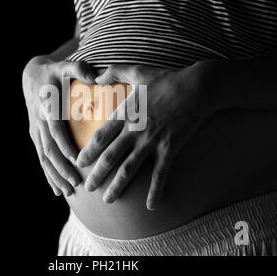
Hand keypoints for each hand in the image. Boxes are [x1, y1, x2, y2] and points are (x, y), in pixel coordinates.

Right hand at [22, 55, 96, 195]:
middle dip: (61, 168)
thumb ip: (79, 68)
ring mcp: (35, 130)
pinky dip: (48, 175)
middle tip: (77, 184)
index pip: (55, 130)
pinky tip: (57, 190)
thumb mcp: (65, 65)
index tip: (77, 160)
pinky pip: (40, 158)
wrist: (31, 76)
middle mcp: (39, 121)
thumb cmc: (55, 71)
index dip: (65, 146)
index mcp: (47, 106)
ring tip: (69, 192)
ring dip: (54, 176)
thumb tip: (95, 76)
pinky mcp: (34, 135)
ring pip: (43, 158)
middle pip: (49, 150)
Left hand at [76, 64, 215, 209]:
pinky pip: (161, 174)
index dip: (87, 152)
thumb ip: (115, 72)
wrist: (197, 87)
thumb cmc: (166, 79)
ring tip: (108, 200)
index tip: (78, 163)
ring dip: (117, 186)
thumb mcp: (137, 71)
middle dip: (97, 175)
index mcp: (125, 113)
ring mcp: (153, 141)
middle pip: (110, 157)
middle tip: (87, 188)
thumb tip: (97, 75)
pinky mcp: (170, 148)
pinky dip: (155, 191)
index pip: (100, 136)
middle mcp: (135, 130)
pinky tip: (150, 206)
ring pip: (130, 169)